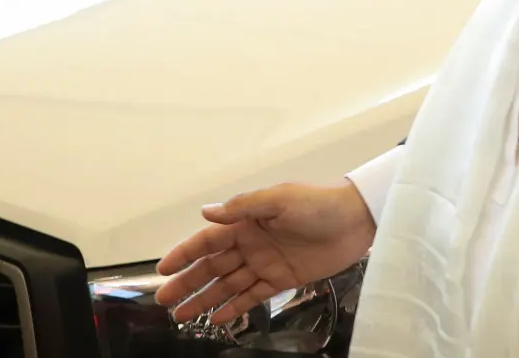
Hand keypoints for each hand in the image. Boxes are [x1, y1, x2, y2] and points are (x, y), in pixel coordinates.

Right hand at [155, 181, 374, 325]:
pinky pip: (253, 295)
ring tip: (183, 316)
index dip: (184, 254)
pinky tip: (218, 319)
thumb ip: (242, 208)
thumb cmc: (319, 204)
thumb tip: (206, 212)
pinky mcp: (282, 279)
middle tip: (165, 300)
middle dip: (187, 283)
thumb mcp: (279, 199)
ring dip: (206, 299)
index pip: (207, 240)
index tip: (162, 270)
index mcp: (247, 221)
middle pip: (212, 266)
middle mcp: (251, 243)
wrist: (356, 220)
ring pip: (228, 285)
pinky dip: (236, 307)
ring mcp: (265, 262)